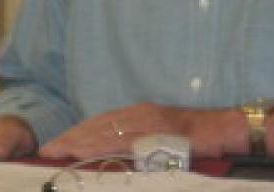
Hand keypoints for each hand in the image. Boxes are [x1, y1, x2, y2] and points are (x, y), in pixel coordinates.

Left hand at [38, 102, 244, 160]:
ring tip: (59, 152)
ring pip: (106, 131)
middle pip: (98, 125)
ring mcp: (148, 122)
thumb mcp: (164, 137)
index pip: (101, 122)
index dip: (78, 133)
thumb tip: (119, 159)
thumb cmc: (198, 138)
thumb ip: (142, 144)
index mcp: (140, 114)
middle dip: (71, 137)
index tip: (57, 143)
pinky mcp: (157, 134)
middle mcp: (140, 114)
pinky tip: (87, 152)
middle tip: (48, 149)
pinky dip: (102, 146)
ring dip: (80, 142)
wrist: (226, 129)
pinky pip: (124, 142)